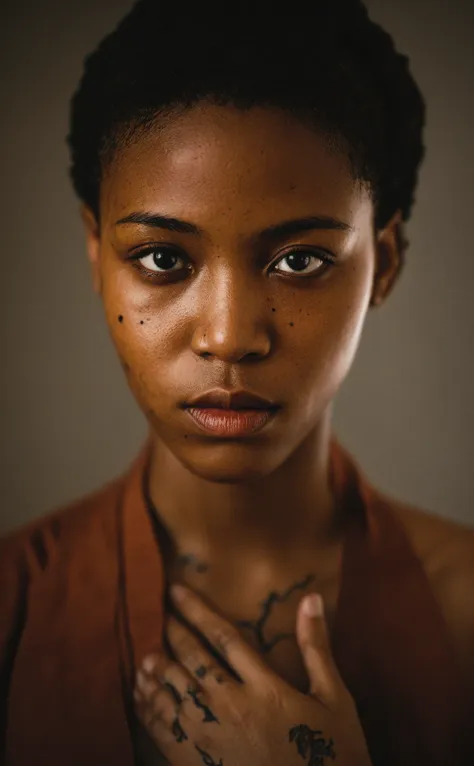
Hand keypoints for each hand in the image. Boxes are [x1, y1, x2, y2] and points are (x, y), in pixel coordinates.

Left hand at [133, 585, 370, 765]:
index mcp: (265, 688)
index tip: (175, 591)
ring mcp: (212, 740)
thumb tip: (311, 597)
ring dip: (156, 671)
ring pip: (172, 694)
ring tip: (146, 656)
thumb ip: (316, 647)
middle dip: (174, 635)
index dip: (196, 611)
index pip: (222, 638)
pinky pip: (164, 731)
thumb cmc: (335, 754)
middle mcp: (233, 709)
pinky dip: (148, 709)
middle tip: (162, 617)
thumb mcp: (334, 698)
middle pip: (192, 661)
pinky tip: (142, 695)